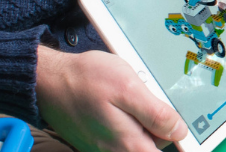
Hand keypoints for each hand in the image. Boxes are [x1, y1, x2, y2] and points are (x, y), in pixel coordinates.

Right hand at [37, 47, 184, 151]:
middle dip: (157, 123)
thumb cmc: (84, 80)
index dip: (175, 135)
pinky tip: (114, 102)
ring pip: (137, 138)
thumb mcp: (128, 87)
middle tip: (144, 98)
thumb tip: (179, 131)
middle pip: (154, 145)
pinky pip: (120, 135)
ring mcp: (104, 148)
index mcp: (131, 145)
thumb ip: (156, 114)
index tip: (173, 120)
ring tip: (126, 98)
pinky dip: (124, 119)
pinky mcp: (96, 142)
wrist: (46, 81)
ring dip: (139, 120)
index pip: (166, 151)